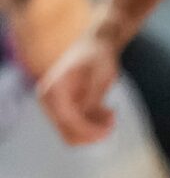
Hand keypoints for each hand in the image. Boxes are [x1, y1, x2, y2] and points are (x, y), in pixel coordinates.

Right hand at [38, 24, 121, 144]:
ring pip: (73, 133)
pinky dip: (92, 124)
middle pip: (67, 132)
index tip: (108, 130)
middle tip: (112, 122)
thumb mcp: (100, 76)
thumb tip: (87, 117)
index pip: (68, 119)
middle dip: (92, 132)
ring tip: (111, 114)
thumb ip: (91, 98)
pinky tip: (106, 111)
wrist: (92, 45)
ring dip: (94, 128)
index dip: (88, 130)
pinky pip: (76, 126)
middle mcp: (49, 99)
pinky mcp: (63, 108)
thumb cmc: (96, 56)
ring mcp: (55, 105)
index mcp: (55, 89)